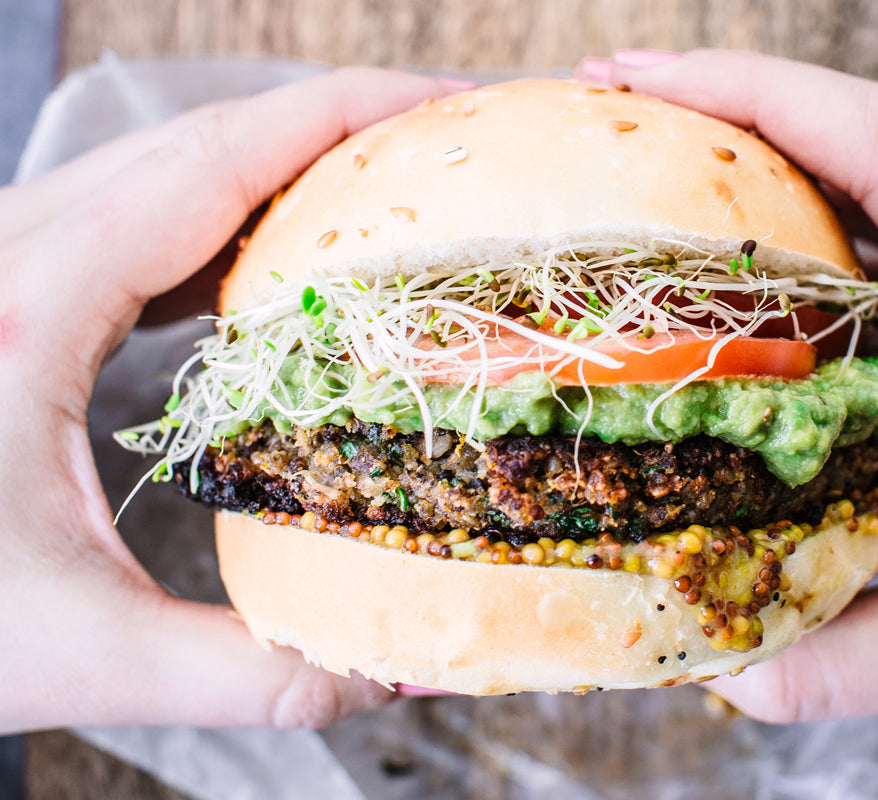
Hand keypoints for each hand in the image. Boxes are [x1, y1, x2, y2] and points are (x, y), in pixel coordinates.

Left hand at [0, 69, 466, 732]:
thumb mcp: (63, 648)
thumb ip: (236, 670)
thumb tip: (383, 683)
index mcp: (32, 304)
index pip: (218, 162)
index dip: (344, 116)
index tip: (449, 107)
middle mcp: (14, 255)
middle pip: (205, 142)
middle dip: (339, 129)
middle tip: (450, 149)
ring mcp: (6, 265)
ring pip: (169, 174)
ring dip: (286, 170)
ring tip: (390, 199)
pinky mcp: (10, 296)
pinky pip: (140, 224)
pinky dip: (229, 224)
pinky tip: (275, 269)